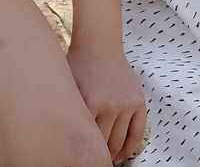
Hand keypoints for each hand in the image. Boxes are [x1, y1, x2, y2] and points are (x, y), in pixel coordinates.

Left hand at [66, 37, 147, 161]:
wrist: (99, 44)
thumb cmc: (78, 65)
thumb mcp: (67, 86)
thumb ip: (68, 110)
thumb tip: (61, 137)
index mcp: (88, 102)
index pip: (88, 139)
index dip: (84, 153)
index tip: (79, 160)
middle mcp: (109, 105)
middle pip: (104, 143)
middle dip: (98, 156)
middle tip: (90, 162)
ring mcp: (126, 104)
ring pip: (120, 141)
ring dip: (113, 155)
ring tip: (105, 161)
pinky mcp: (138, 102)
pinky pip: (137, 132)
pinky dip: (130, 148)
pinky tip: (122, 156)